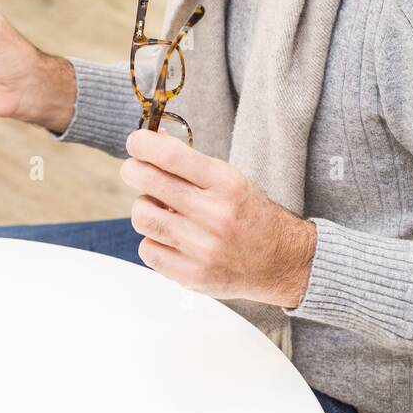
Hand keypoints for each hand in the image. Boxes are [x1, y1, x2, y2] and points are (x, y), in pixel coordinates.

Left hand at [120, 129, 316, 308]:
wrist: (280, 260)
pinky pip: (147, 249)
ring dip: (144, 207)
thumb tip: (152, 138)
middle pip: (150, 182)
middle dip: (133, 170)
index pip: (173, 156)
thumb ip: (189, 161)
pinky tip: (170, 237)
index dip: (144, 145)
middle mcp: (214, 214)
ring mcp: (202, 247)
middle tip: (134, 170)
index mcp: (226, 183)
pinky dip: (152, 240)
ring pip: (142, 216)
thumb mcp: (228, 179)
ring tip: (160, 209)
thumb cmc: (248, 213)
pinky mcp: (192, 275)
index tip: (134, 141)